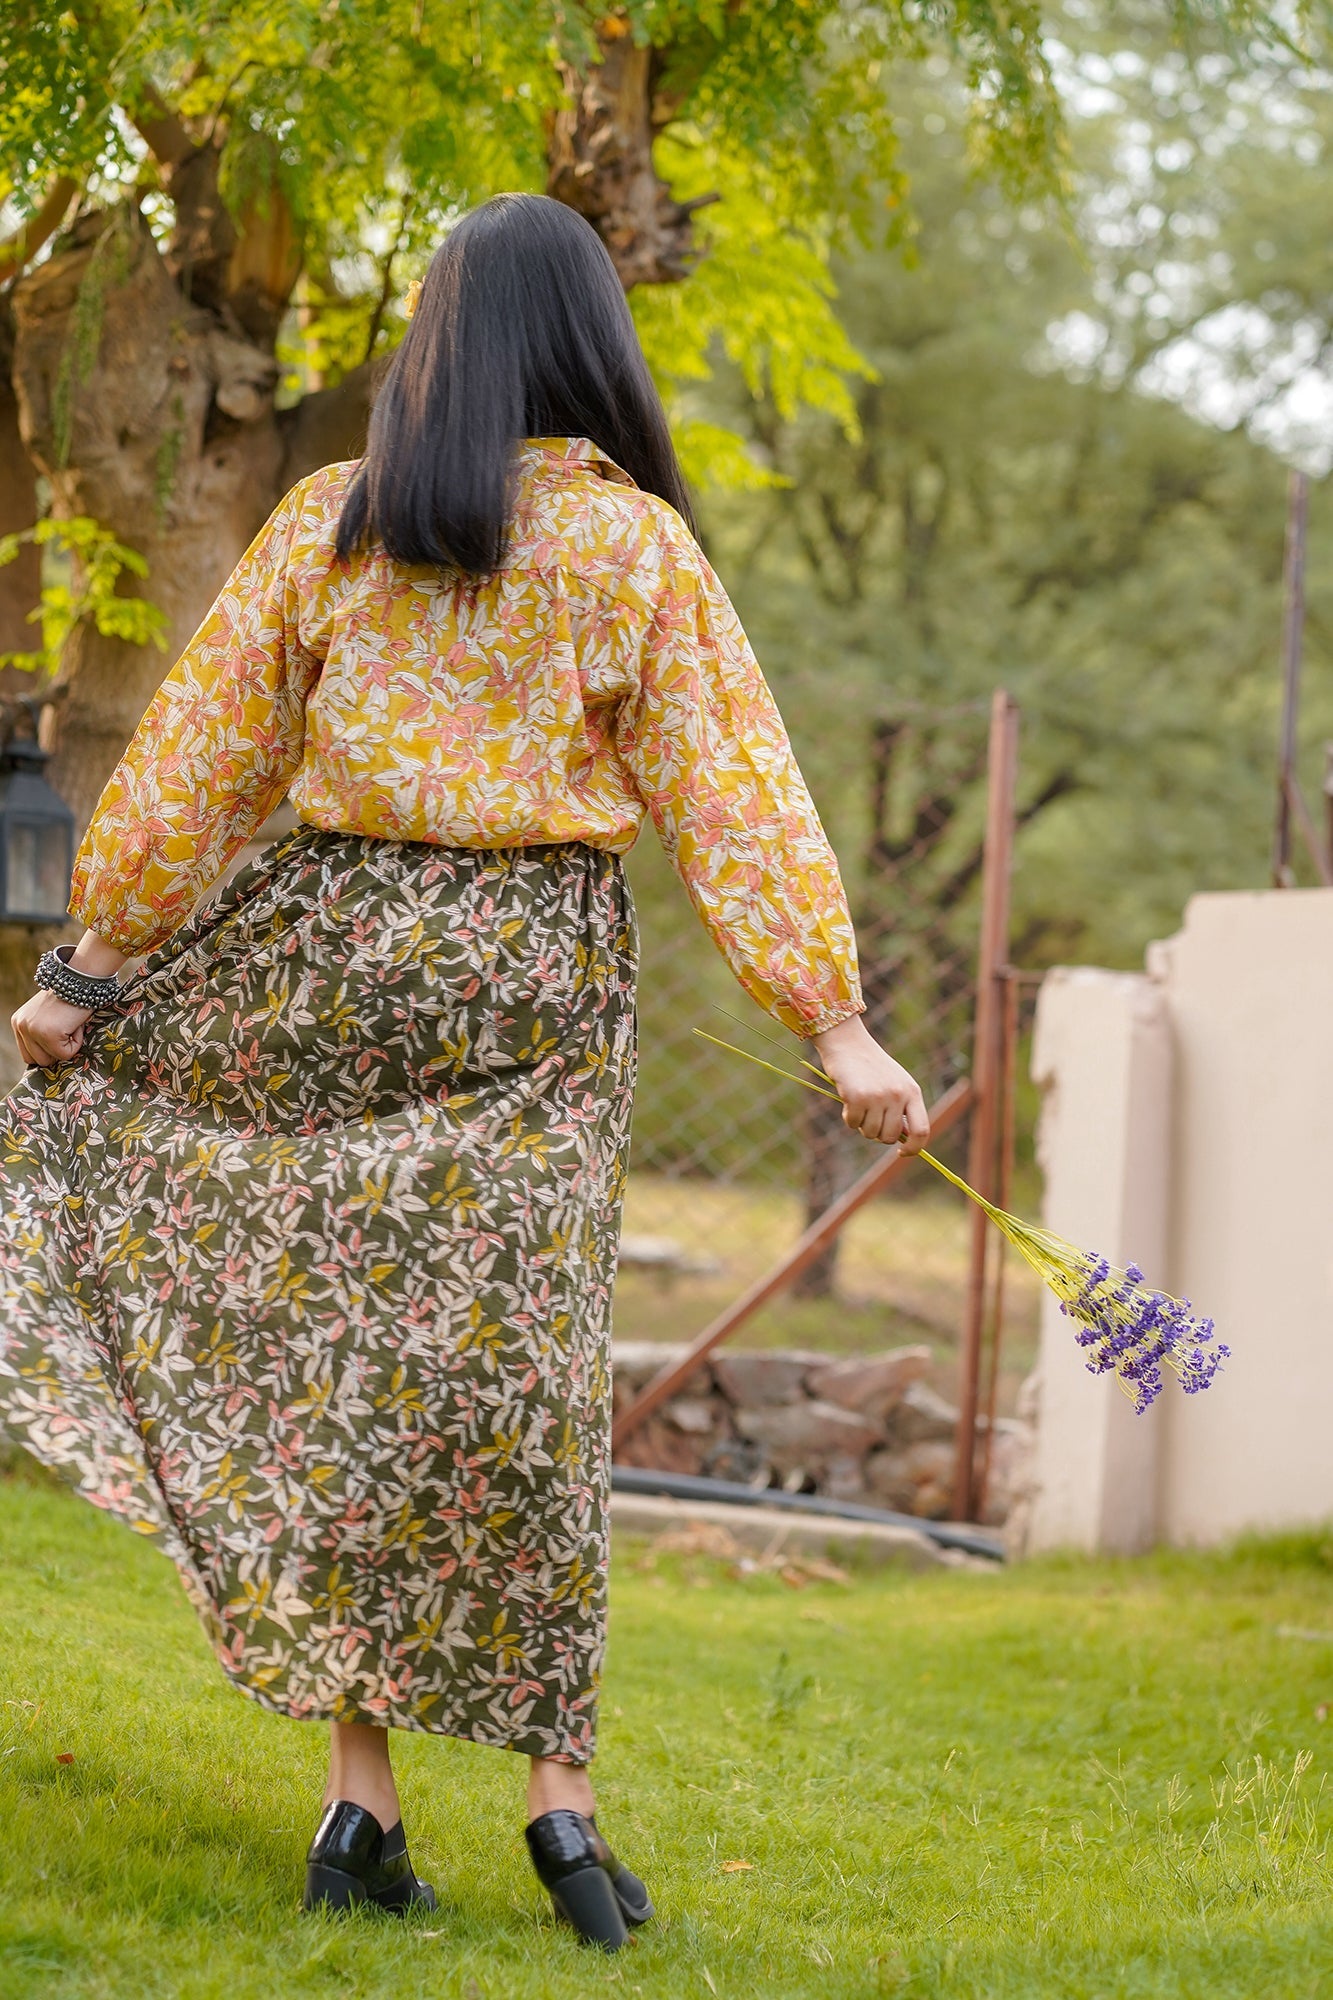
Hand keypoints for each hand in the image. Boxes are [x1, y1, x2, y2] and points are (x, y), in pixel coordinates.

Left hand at [12, 990, 92, 1068]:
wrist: (79, 979)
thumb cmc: (68, 997)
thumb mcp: (46, 1015)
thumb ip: (40, 1033)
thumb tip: (49, 1060)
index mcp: (18, 1022)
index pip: (28, 1055)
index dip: (47, 1051)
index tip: (60, 1038)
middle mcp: (21, 1026)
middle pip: (38, 1060)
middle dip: (56, 1052)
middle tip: (66, 1032)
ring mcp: (33, 1031)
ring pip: (51, 1060)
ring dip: (66, 1047)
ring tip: (70, 1027)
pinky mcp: (48, 1034)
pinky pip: (66, 1054)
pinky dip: (77, 1042)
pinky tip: (76, 1025)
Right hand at [811, 1014, 929, 1154]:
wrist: (848, 1041)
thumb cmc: (871, 1066)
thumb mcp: (894, 1084)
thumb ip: (901, 1109)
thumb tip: (903, 1140)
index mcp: (912, 1092)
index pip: (922, 1131)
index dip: (914, 1148)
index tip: (901, 1152)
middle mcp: (898, 1095)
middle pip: (890, 1137)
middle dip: (877, 1134)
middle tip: (869, 1117)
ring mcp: (878, 1096)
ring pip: (870, 1133)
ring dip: (861, 1124)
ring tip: (859, 1103)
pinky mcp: (857, 1097)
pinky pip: (853, 1124)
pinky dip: (848, 1116)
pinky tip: (848, 1097)